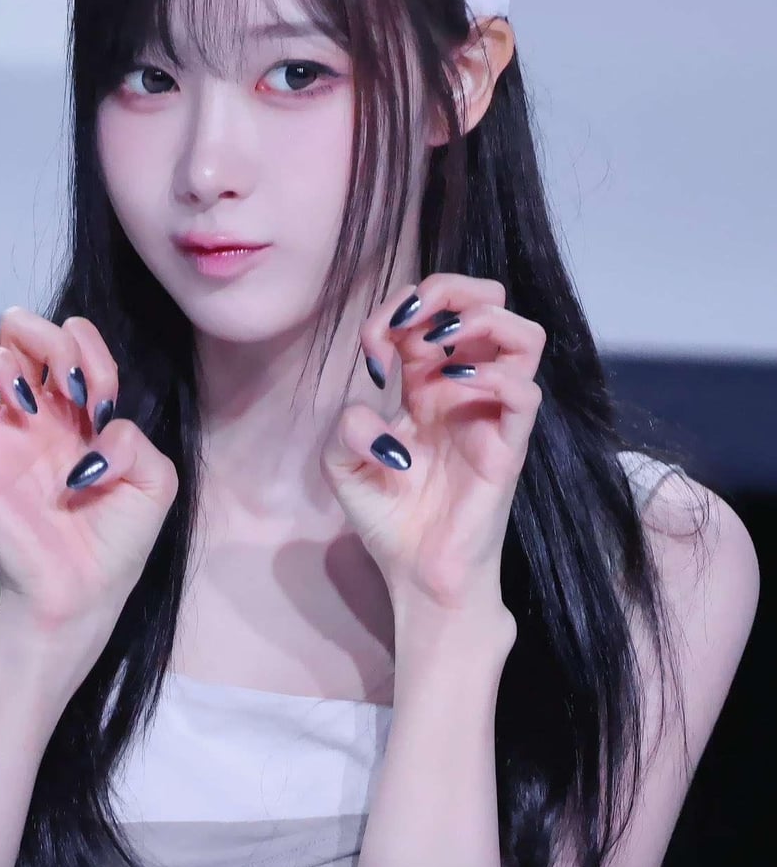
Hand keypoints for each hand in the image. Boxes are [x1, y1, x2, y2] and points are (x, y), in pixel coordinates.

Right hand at [0, 306, 178, 636]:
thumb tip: (95, 433)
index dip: (86, 350)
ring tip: (18, 406)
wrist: (80, 597)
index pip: (68, 335)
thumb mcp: (156, 484)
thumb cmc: (116, 542)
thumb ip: (138, 442)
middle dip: (38, 338)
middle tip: (60, 390)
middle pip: (11, 329)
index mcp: (74, 408)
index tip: (100, 402)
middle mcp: (29, 412)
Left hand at [320, 274, 544, 616]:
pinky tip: (449, 395)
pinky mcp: (508, 447)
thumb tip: (374, 402)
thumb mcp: (341, 466)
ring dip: (478, 322)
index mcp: (427, 382)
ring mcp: (491, 414)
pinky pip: (525, 392)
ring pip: (524, 333)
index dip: (396, 310)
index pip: (431, 310)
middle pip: (488, 299)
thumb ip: (345, 425)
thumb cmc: (389, 520)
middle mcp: (465, 388)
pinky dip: (488, 377)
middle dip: (446, 290)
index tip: (370, 351)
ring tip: (438, 350)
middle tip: (410, 328)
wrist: (417, 576)